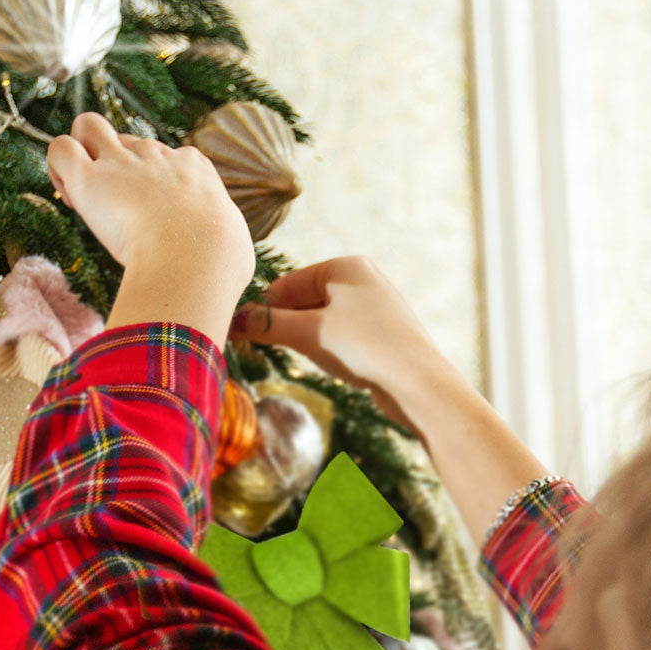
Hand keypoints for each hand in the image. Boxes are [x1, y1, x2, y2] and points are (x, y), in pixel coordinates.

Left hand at [48, 113, 254, 299]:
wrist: (197, 258)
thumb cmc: (220, 261)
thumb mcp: (231, 241)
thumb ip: (220, 238)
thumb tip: (228, 257)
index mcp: (191, 167)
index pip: (160, 157)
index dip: (144, 182)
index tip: (142, 216)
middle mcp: (155, 155)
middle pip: (123, 140)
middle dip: (111, 166)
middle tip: (108, 209)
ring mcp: (121, 161)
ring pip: (88, 126)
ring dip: (80, 154)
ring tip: (81, 197)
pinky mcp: (89, 178)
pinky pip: (60, 148)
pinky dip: (57, 167)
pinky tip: (69, 196)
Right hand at [238, 256, 549, 541]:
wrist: (418, 383)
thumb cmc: (363, 348)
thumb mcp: (308, 333)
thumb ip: (268, 325)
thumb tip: (232, 321)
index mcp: (345, 266)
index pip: (287, 284)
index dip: (264, 310)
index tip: (243, 336)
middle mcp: (362, 279)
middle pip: (303, 301)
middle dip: (285, 326)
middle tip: (270, 351)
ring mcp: (375, 306)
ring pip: (321, 320)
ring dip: (306, 340)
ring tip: (312, 359)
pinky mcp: (382, 333)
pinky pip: (340, 335)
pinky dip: (328, 349)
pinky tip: (334, 365)